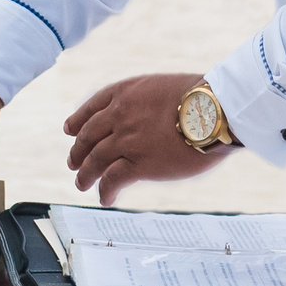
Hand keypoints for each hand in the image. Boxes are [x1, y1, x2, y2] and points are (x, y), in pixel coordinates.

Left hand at [63, 73, 235, 204]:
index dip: (78, 120)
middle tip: (73, 162)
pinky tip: (104, 198)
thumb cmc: (202, 97)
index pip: (92, 107)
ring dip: (85, 174)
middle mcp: (119, 115)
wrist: (215, 109)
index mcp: (125, 92)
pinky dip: (105, 190)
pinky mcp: (139, 163)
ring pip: (95, 159)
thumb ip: (148, 100)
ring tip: (81, 183)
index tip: (69, 129)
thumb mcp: (165, 87)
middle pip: (88, 135)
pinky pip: (112, 179)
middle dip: (78, 150)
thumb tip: (153, 116)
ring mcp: (127, 139)